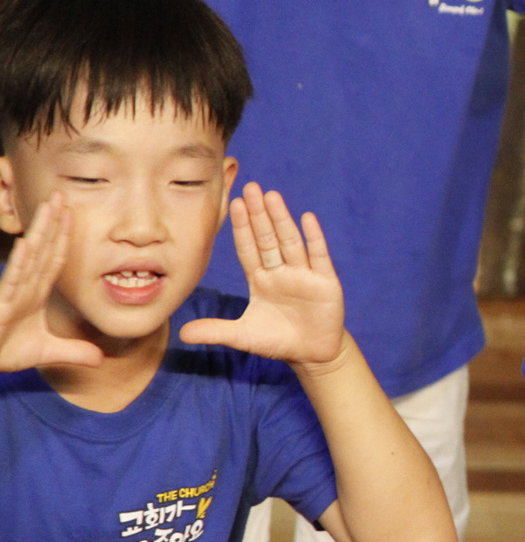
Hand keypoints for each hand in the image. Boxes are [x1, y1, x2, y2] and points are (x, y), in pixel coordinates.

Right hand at [0, 196, 103, 371]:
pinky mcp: (1, 303)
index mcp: (33, 293)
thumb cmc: (3, 352)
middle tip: (62, 194)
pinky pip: (13, 278)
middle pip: (43, 249)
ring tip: (49, 206)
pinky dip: (22, 261)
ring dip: (41, 232)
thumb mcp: (44, 353)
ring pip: (30, 257)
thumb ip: (72, 352)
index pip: (53, 260)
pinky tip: (30, 243)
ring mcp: (11, 292)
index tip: (73, 215)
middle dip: (53, 222)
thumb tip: (101, 359)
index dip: (64, 238)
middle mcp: (23, 287)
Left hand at [179, 184, 346, 366]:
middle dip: (259, 214)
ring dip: (281, 219)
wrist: (312, 353)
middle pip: (268, 239)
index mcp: (261, 280)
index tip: (232, 203)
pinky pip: (319, 256)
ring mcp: (304, 275)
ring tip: (272, 196)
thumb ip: (216, 331)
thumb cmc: (278, 341)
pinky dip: (314, 238)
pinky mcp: (326, 282)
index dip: (241, 227)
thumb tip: (182, 334)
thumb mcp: (243, 336)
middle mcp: (281, 272)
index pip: (248, 248)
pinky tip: (307, 218)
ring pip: (290, 242)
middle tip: (250, 187)